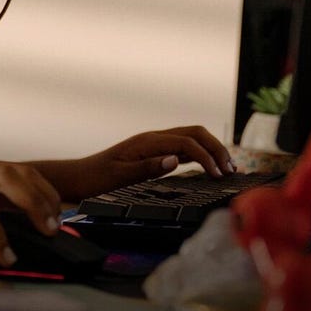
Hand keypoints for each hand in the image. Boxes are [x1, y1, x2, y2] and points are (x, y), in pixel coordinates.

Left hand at [88, 125, 235, 191]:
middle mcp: (153, 138)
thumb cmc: (96, 178)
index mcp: (147, 142)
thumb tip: (176, 160)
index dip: (206, 157)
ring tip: (227, 168)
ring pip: (190, 137)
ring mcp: (154, 144)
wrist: (79, 177)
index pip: (186, 143)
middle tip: (231, 169)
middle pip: (194, 132)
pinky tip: (208, 167)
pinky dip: (199, 154)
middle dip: (216, 147)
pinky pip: (182, 147)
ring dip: (210, 149)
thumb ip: (148, 168)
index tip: (218, 175)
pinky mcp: (153, 152)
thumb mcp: (120, 177)